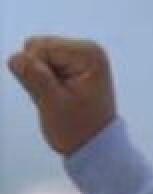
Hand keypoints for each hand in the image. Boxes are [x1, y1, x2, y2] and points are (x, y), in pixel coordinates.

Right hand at [7, 36, 116, 154]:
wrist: (95, 146)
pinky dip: (43, 81)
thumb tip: (16, 58)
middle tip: (56, 98)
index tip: (57, 94)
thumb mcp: (53, 103)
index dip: (36, 72)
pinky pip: (41, 65)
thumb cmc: (78, 128)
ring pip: (35, 56)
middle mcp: (87, 49)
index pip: (39, 47)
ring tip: (59, 98)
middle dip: (37, 74)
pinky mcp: (72, 65)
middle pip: (36, 47)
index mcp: (88, 54)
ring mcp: (80, 56)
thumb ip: (34, 77)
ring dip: (39, 78)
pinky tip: (59, 96)